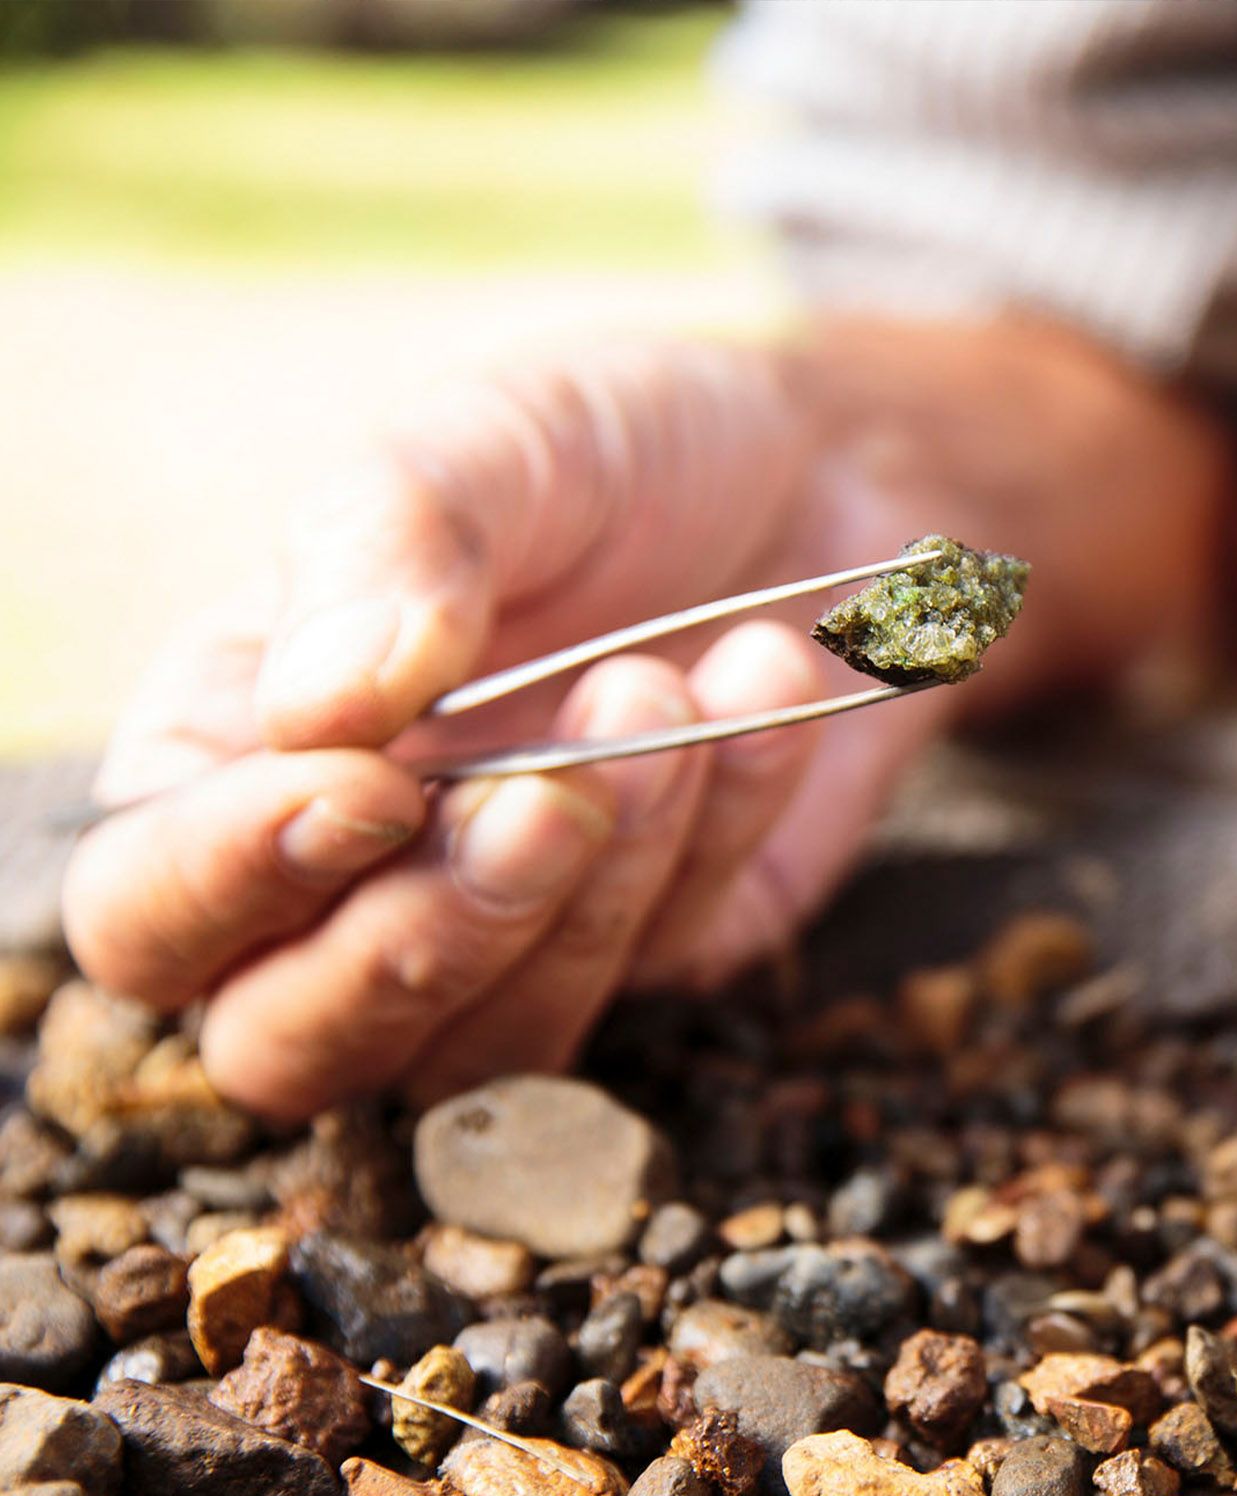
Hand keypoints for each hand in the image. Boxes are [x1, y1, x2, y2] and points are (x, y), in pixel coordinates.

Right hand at [64, 320, 1228, 1118]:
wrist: (825, 464)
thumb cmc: (611, 447)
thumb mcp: (493, 441)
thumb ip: (389, 549)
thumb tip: (319, 711)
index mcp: (238, 753)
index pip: (147, 909)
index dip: (232, 878)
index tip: (370, 782)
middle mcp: (353, 879)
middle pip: (294, 1048)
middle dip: (420, 944)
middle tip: (550, 792)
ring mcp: (512, 933)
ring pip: (493, 1047)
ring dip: (594, 891)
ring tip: (669, 692)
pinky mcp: (664, 949)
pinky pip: (669, 963)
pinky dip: (725, 826)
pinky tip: (767, 678)